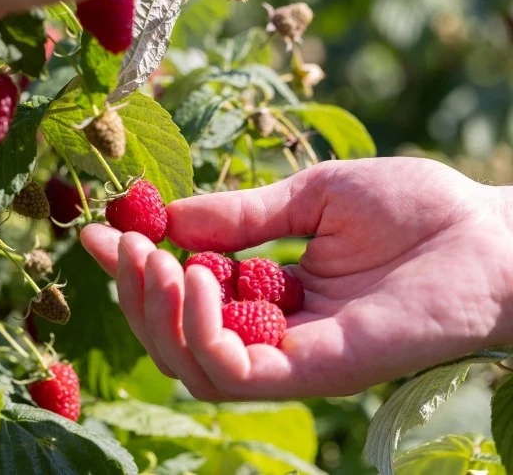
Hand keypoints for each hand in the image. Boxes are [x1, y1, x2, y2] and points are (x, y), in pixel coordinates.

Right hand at [81, 158, 512, 399]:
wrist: (489, 234)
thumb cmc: (413, 209)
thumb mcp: (308, 198)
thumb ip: (239, 217)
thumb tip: (167, 219)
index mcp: (269, 294)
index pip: (184, 296)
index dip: (134, 269)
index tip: (97, 233)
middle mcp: (272, 334)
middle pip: (174, 338)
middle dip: (135, 294)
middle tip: (126, 245)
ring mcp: (291, 358)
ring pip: (190, 365)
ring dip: (155, 314)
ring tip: (154, 261)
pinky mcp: (314, 373)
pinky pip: (231, 372)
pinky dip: (197, 330)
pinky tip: (193, 280)